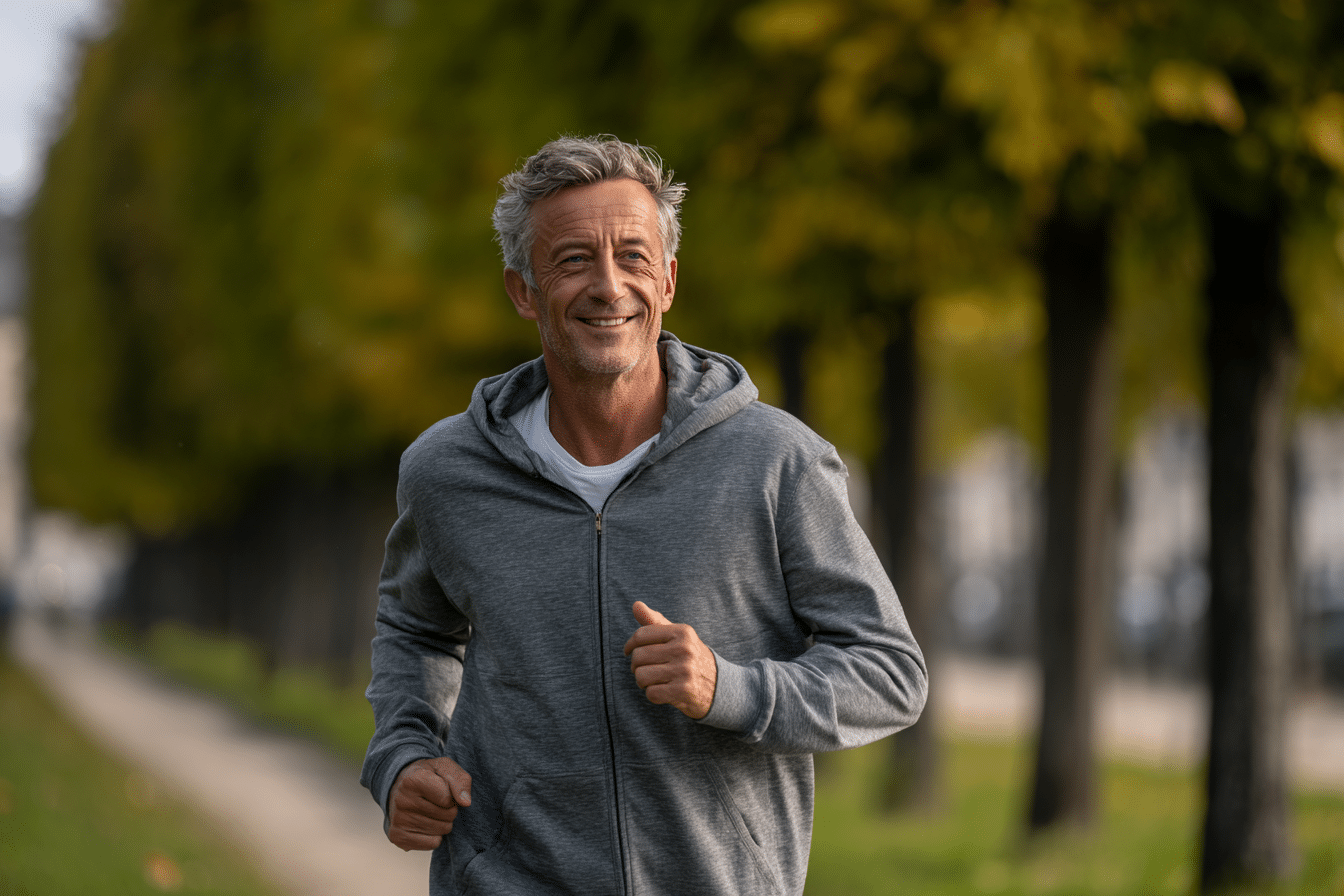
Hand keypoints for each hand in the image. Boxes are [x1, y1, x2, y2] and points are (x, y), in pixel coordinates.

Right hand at [387, 757, 471, 850]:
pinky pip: (433, 844)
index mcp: (413, 780)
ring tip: (430, 811)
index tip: (443, 790)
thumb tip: (466, 802)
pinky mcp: (398, 837)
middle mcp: (402, 800)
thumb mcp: (446, 767)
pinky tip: (424, 823)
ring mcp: (398, 821)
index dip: (452, 796)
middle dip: (449, 810)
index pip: (448, 799)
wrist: (399, 786)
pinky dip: (434, 835)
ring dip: (443, 822)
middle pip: (447, 816)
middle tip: (437, 802)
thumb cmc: (428, 776)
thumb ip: (460, 780)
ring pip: (442, 831)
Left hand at [623, 601, 716, 719]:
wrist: (719, 685)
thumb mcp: (678, 636)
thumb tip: (636, 604)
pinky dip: (653, 694)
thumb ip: (655, 621)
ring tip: (654, 680)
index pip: (641, 634)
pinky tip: (663, 690)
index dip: (630, 644)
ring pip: (641, 676)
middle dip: (636, 665)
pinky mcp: (683, 691)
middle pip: (639, 656)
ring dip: (643, 681)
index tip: (628, 651)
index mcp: (682, 632)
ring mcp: (685, 670)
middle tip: (646, 669)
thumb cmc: (690, 657)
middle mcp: (685, 649)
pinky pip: (651, 693)